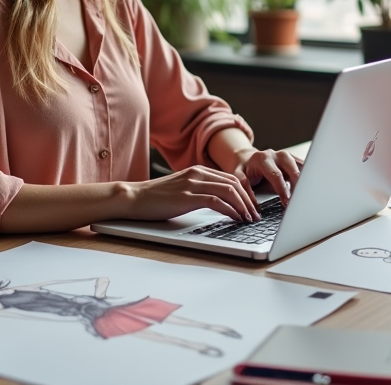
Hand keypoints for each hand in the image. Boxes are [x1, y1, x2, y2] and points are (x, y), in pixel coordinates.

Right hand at [126, 166, 260, 221]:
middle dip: (249, 200)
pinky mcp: (187, 197)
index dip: (246, 193)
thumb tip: (219, 203)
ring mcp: (192, 184)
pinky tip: (236, 219)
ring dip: (243, 206)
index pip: (231, 178)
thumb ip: (199, 190)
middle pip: (234, 183)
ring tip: (249, 219)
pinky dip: (231, 210)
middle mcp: (198, 173)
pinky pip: (217, 201)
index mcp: (198, 170)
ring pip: (229, 191)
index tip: (253, 207)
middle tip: (255, 215)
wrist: (134, 198)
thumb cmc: (156, 198)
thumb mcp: (182, 189)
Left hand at [229, 148, 301, 207]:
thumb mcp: (238, 177)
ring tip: (306, 195)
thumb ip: (245, 188)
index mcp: (262, 159)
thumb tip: (254, 205)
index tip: (287, 202)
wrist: (247, 159)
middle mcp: (276, 155)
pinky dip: (307, 176)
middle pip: (292, 168)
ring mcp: (286, 155)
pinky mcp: (292, 159)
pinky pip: (303, 166)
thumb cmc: (244, 170)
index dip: (282, 189)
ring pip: (300, 166)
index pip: (276, 175)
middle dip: (298, 185)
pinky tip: (309, 187)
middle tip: (299, 200)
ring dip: (304, 180)